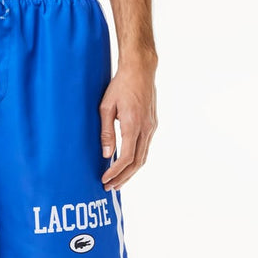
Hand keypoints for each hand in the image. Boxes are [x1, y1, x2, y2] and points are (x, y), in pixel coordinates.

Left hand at [99, 61, 157, 189]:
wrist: (140, 70)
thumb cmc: (120, 85)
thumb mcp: (106, 107)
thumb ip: (106, 132)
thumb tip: (106, 154)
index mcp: (133, 124)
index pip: (127, 157)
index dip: (116, 172)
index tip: (105, 180)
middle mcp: (146, 128)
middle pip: (137, 162)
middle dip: (123, 178)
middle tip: (110, 187)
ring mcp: (152, 127)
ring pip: (144, 157)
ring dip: (131, 172)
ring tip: (118, 181)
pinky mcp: (152, 124)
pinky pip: (145, 147)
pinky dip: (136, 160)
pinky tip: (127, 164)